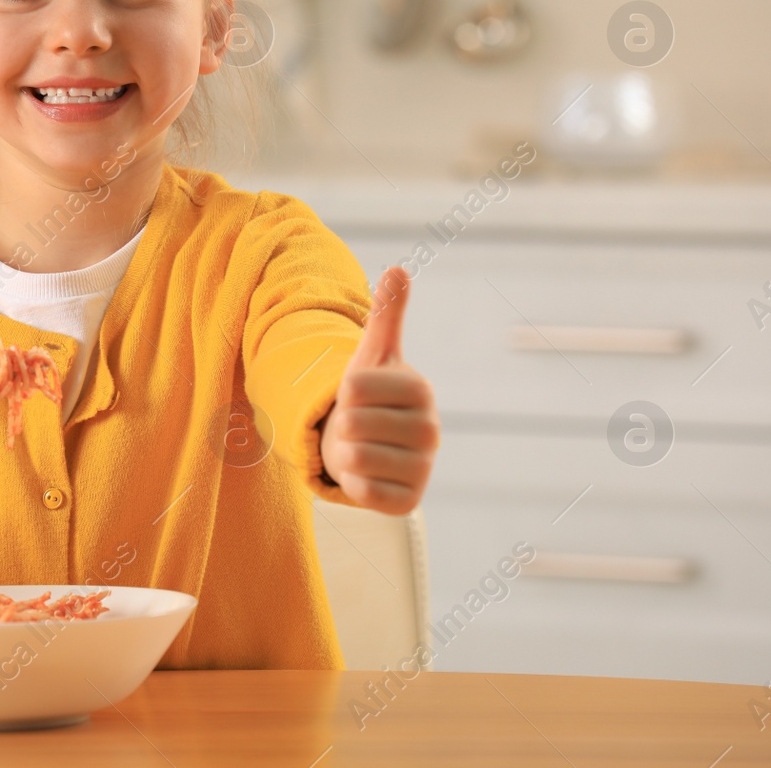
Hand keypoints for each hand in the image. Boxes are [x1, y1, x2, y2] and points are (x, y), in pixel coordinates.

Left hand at [320, 266, 438, 514]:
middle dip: (340, 426)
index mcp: (420, 390)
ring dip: (342, 454)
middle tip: (355, 427)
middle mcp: (430, 431)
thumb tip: (398, 267)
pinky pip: (362, 492)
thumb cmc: (368, 397)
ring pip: (354, 458)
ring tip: (358, 448)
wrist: (369, 446)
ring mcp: (422, 469)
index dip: (343, 390)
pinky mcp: (408, 503)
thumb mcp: (372, 353)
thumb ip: (385, 313)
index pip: (354, 387)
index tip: (358, 395)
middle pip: (351, 424)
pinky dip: (352, 483)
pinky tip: (365, 475)